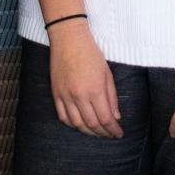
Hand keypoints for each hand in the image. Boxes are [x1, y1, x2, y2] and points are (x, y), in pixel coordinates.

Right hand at [47, 22, 122, 137]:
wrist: (68, 39)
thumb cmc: (91, 54)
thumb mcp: (107, 74)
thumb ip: (111, 97)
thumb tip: (116, 117)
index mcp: (95, 89)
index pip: (105, 118)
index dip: (113, 129)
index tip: (118, 133)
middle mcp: (79, 95)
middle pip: (91, 124)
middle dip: (103, 133)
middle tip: (109, 134)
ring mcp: (65, 96)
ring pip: (76, 124)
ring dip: (88, 132)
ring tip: (96, 132)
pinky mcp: (56, 94)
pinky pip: (63, 116)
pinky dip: (72, 124)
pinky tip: (80, 125)